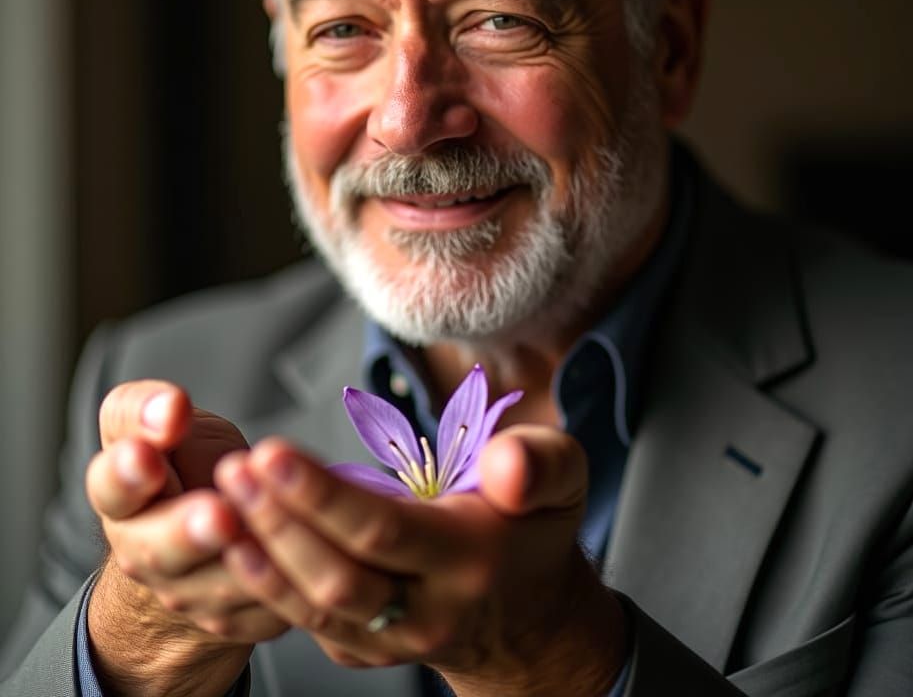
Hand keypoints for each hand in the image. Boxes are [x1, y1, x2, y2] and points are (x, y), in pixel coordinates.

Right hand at [85, 380, 289, 696]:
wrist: (210, 525)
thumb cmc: (185, 460)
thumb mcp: (160, 420)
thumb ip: (149, 408)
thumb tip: (168, 408)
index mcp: (121, 497)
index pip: (113, 488)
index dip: (128, 473)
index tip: (147, 455)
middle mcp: (144, 554)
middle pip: (161, 551)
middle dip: (190, 533)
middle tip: (220, 514)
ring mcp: (189, 594)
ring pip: (223, 585)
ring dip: (253, 556)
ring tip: (276, 522)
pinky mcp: (237, 619)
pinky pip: (267, 607)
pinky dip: (290, 580)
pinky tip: (313, 551)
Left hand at [215, 426, 628, 695]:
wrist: (530, 621)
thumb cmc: (537, 531)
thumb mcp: (564, 482)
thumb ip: (542, 463)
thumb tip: (505, 464)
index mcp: (469, 560)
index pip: (383, 531)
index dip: (322, 496)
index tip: (272, 451)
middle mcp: (427, 610)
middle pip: (336, 574)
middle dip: (277, 521)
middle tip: (233, 466)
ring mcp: (391, 640)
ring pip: (313, 606)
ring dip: (260, 552)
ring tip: (222, 497)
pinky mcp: (365, 650)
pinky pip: (307, 623)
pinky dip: (264, 585)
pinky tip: (234, 541)